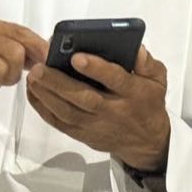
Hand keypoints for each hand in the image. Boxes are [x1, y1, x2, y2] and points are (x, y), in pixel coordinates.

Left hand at [26, 44, 170, 173]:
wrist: (146, 142)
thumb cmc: (148, 104)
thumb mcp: (158, 80)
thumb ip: (147, 63)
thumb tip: (136, 49)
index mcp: (134, 93)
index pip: (115, 80)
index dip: (97, 69)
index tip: (77, 57)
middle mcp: (114, 111)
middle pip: (84, 98)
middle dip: (59, 83)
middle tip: (40, 67)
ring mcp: (96, 125)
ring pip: (67, 112)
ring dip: (47, 94)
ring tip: (33, 76)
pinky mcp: (83, 134)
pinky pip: (59, 123)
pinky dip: (43, 108)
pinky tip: (34, 91)